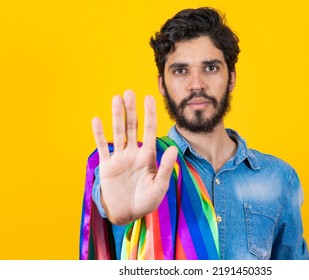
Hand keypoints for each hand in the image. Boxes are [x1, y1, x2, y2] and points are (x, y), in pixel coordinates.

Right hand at [92, 90, 177, 224]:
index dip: (150, 115)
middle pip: (132, 127)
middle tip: (129, 92)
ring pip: (118, 132)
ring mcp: (120, 158)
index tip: (149, 98)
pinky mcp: (107, 166)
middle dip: (131, 110)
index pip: (150, 131)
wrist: (128, 214)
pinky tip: (97, 120)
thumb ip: (165, 167)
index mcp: (148, 156)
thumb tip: (175, 148)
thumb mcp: (160, 186)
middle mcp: (133, 153)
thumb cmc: (147, 201)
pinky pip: (103, 147)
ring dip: (117, 116)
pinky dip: (99, 134)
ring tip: (116, 99)